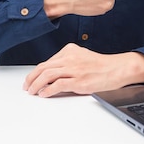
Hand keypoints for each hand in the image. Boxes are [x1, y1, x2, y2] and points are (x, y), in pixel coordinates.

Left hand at [22, 43, 143, 97]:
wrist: (117, 68)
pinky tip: (44, 94)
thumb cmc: (101, 65)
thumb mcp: (82, 56)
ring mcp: (74, 69)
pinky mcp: (78, 81)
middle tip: (27, 86)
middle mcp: (70, 58)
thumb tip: (52, 74)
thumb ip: (67, 61)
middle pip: (43, 67)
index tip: (31, 79)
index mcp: (69, 50)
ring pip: (47, 75)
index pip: (47, 61)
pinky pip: (57, 85)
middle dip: (31, 78)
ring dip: (36, 85)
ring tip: (32, 91)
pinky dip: (48, 90)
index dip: (36, 72)